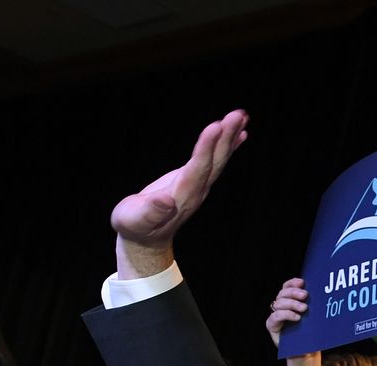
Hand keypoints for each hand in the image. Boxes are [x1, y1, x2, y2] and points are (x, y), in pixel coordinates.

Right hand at [110, 109, 248, 277]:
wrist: (146, 239)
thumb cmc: (135, 227)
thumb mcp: (135, 220)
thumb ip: (150, 212)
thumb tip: (166, 201)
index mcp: (181, 196)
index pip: (198, 169)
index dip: (206, 149)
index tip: (215, 127)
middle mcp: (196, 190)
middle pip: (215, 161)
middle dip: (226, 137)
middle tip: (238, 115)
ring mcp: (199, 185)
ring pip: (218, 159)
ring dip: (230, 137)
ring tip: (242, 116)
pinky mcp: (196, 180)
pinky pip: (214, 160)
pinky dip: (227, 145)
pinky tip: (239, 133)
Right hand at [267, 277, 308, 346]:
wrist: (306, 353)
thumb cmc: (311, 334)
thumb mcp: (313, 318)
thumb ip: (312, 305)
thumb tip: (320, 291)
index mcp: (289, 301)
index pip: (286, 287)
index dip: (292, 283)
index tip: (303, 282)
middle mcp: (281, 307)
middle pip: (282, 293)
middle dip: (294, 292)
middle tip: (305, 295)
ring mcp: (275, 316)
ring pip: (279, 303)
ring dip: (292, 303)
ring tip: (304, 308)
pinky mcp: (272, 325)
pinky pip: (276, 316)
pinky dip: (286, 314)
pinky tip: (297, 317)